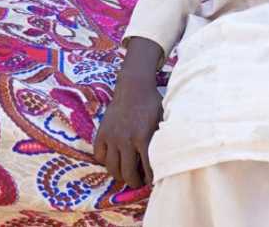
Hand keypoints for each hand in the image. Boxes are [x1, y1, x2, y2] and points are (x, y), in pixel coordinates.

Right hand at [93, 38, 163, 187]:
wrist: (134, 86)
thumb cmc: (152, 104)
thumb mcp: (163, 120)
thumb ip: (163, 139)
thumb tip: (169, 157)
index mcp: (144, 137)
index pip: (147, 168)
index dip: (150, 178)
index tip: (152, 182)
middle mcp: (126, 140)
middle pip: (127, 172)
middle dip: (134, 182)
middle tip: (138, 182)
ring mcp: (112, 137)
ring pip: (112, 167)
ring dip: (119, 175)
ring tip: (126, 174)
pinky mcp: (101, 133)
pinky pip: (99, 155)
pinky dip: (105, 161)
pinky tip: (114, 159)